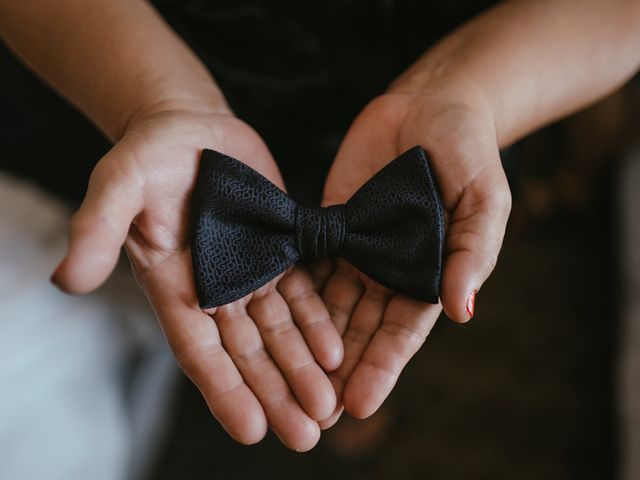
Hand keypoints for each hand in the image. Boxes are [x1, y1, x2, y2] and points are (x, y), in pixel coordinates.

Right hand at [51, 106, 342, 450]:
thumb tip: (66, 280)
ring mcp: (250, 273)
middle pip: (247, 353)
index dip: (224, 390)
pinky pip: (301, 295)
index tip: (253, 430)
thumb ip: (97, 228)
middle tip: (305, 434)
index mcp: (173, 285)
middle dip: (275, 393)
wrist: (192, 127)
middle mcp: (214, 289)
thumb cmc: (150, 154)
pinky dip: (317, 325)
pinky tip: (336, 353)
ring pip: (279, 333)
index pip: (198, 349)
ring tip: (327, 408)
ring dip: (302, 370)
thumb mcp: (120, 183)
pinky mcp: (280, 252)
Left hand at [318, 76, 511, 425]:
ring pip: (328, 306)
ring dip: (308, 344)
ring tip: (283, 380)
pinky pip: (307, 262)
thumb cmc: (468, 153)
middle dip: (338, 370)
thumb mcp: (484, 201)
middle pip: (359, 330)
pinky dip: (290, 293)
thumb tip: (464, 310)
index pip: (402, 332)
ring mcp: (354, 250)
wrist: (431, 106)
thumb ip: (474, 253)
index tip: (359, 404)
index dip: (382, 367)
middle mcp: (386, 272)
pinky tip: (265, 321)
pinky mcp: (326, 224)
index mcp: (427, 275)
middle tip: (313, 412)